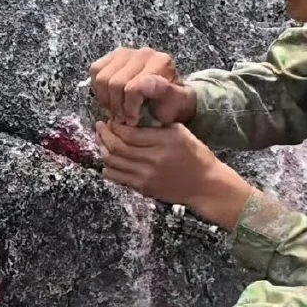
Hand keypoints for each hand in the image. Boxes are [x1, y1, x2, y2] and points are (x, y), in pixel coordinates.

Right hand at [89, 47, 196, 125]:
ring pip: (102, 78)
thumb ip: (166, 93)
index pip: (133, 87)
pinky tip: (110, 99)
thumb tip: (145, 83)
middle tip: (122, 120)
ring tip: (116, 112)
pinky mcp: (112, 56)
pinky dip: (98, 89)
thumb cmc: (172, 104)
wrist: (169, 98)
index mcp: (161, 62)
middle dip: (117, 106)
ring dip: (106, 100)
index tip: (133, 121)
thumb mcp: (176, 104)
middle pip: (115, 83)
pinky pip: (95, 70)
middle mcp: (143, 53)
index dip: (129, 108)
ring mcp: (126, 53)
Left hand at [97, 121, 255, 227]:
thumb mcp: (181, 133)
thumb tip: (131, 118)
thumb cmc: (196, 156)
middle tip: (100, 127)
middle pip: (117, 147)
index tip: (111, 119)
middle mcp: (153, 159)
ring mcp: (146, 176)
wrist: (206, 185)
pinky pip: (117, 177)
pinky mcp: (143, 188)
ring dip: (103, 149)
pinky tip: (108, 158)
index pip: (129, 133)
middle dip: (104, 135)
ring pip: (113, 162)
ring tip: (101, 140)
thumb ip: (157, 126)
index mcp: (164, 142)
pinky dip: (108, 166)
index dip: (115, 125)